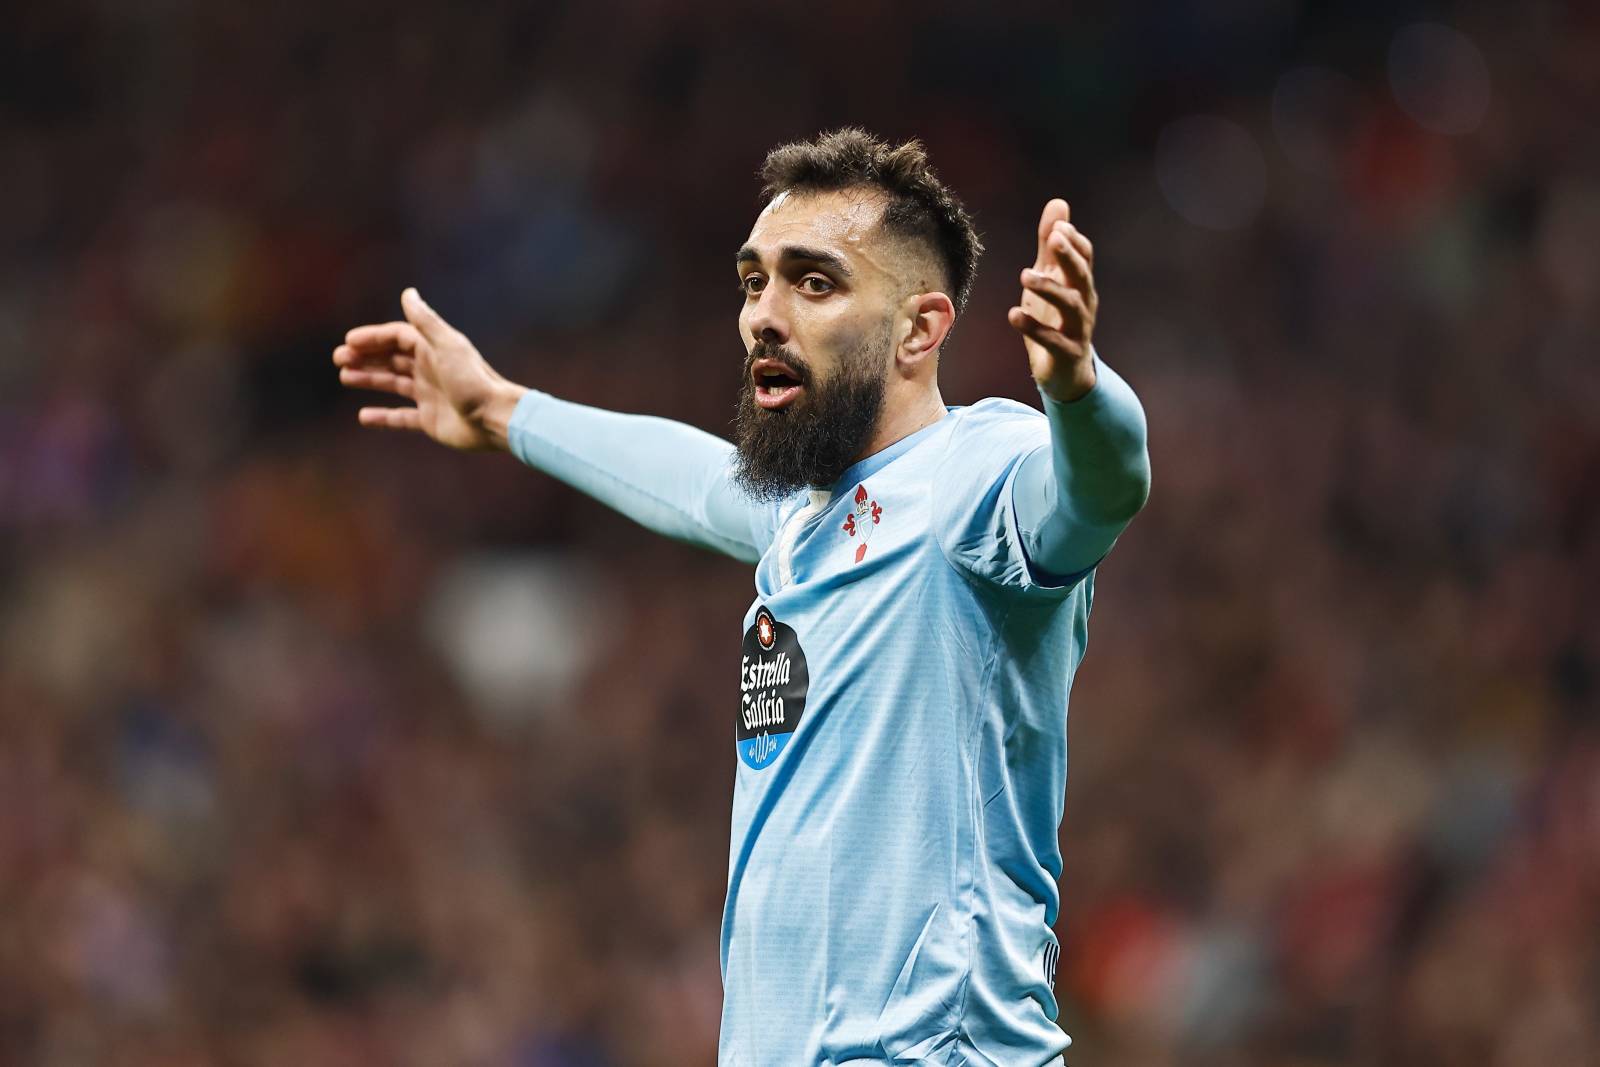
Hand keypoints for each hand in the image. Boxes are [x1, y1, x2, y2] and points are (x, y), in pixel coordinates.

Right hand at [333, 288, 525, 450]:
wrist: (495, 418)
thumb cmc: (473, 381)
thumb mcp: (447, 346)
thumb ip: (425, 322)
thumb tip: (408, 292)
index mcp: (434, 350)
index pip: (397, 337)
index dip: (373, 338)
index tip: (348, 342)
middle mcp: (430, 370)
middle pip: (392, 358)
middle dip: (365, 357)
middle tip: (338, 359)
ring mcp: (429, 395)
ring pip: (393, 383)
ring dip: (369, 379)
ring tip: (345, 377)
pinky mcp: (430, 420)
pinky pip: (401, 417)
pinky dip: (383, 417)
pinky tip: (363, 416)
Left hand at [1008, 199, 1098, 402]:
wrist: (1067, 373)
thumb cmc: (1057, 320)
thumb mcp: (1052, 279)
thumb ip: (1051, 246)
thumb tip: (1058, 204)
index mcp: (1081, 285)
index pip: (1084, 257)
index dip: (1073, 241)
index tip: (1058, 227)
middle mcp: (1084, 304)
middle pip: (1081, 276)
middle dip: (1069, 257)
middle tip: (1053, 239)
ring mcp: (1078, 330)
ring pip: (1070, 306)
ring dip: (1048, 289)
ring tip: (1024, 276)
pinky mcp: (1066, 353)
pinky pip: (1052, 339)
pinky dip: (1033, 327)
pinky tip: (1013, 315)